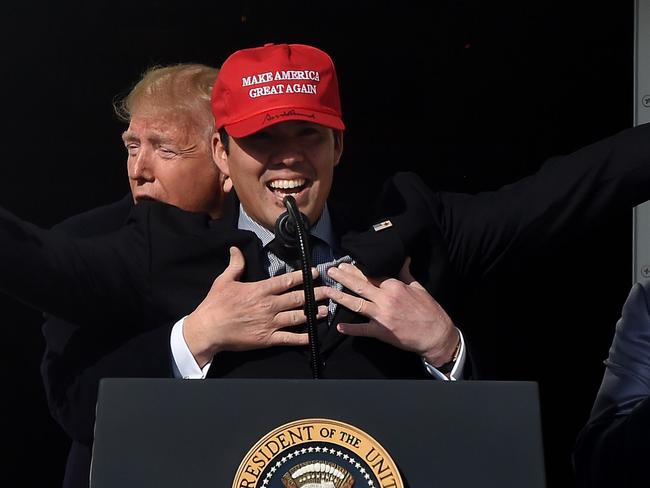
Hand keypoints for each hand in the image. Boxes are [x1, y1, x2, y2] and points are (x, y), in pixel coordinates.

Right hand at [183, 246, 328, 366]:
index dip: (303, 277)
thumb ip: (235, 265)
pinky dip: (303, 337)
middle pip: (298, 298)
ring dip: (313, 313)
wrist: (207, 329)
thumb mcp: (224, 281)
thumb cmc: (215, 305)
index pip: (286, 281)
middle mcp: (269, 306)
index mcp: (260, 290)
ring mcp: (270, 323)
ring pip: (298, 317)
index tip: (315, 273)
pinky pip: (289, 338)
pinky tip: (313, 335)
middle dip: (315, 294)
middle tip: (329, 291)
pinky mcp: (267, 339)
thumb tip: (235, 249)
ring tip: (325, 310)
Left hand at [324, 258, 459, 366]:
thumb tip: (404, 258)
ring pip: (356, 304)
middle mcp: (385, 299)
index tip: (345, 264)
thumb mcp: (418, 287)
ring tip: (327, 290)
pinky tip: (339, 326)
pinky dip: (350, 329)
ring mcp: (382, 316)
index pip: (371, 274)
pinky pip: (362, 330)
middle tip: (331, 271)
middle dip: (343, 277)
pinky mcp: (381, 332)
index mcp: (394, 286)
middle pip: (360, 286)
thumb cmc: (429, 310)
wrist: (436, 334)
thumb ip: (407, 273)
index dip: (357, 269)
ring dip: (340, 297)